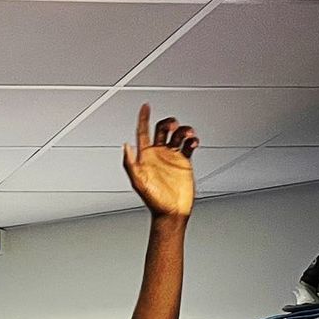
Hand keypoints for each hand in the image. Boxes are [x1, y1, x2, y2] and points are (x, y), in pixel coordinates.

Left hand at [123, 104, 198, 219]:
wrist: (171, 212)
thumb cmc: (154, 200)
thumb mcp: (138, 181)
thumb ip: (130, 163)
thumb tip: (125, 146)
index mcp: (145, 155)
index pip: (142, 131)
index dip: (143, 117)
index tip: (146, 106)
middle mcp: (158, 154)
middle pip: (162, 129)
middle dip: (168, 122)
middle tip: (173, 125)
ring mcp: (171, 157)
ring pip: (178, 134)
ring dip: (183, 130)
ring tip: (188, 135)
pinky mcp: (183, 161)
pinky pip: (188, 145)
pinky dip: (192, 140)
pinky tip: (193, 143)